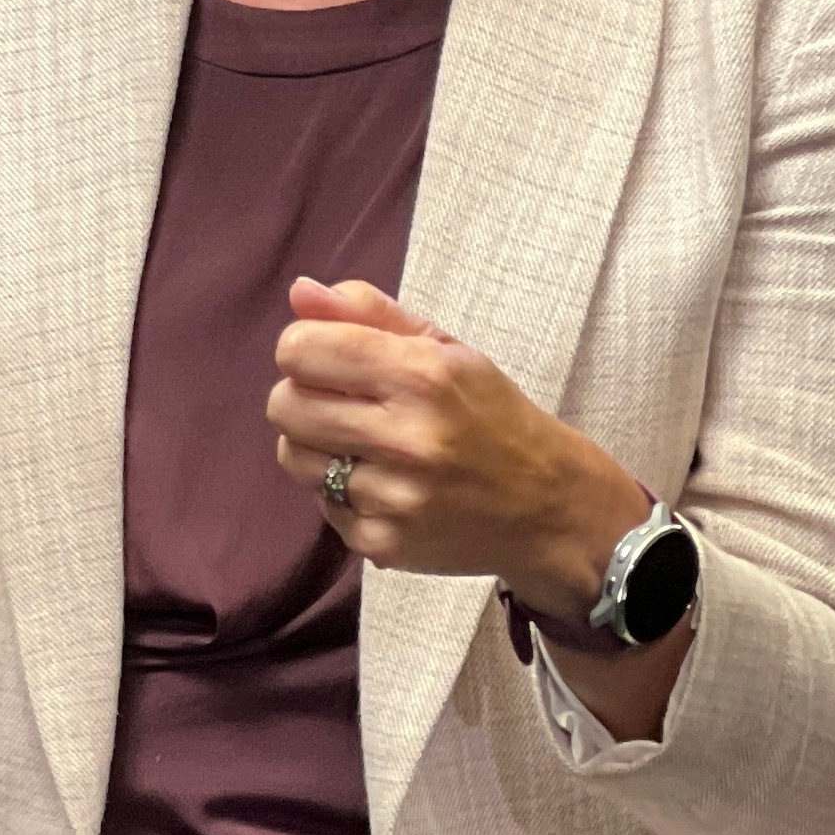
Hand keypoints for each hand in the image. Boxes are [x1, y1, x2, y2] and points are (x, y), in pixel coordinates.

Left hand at [266, 279, 648, 617]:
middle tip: (343, 404)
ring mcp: (393, 497)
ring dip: (316, 446)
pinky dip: (342, 493)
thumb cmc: (494, 417)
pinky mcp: (382, 543)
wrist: (551, 508)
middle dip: (302, 397)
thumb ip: (371, 315)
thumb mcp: (449, 351)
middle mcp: (406, 438)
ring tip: (366, 445)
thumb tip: (300, 291)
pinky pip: (321, 504)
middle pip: (283, 404)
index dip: (304, 348)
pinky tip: (386, 486)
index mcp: (422, 376)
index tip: (328, 359)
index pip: (300, 349)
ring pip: (292, 456)